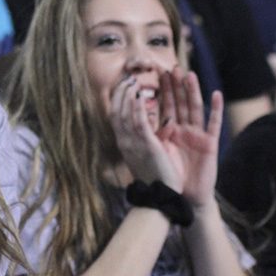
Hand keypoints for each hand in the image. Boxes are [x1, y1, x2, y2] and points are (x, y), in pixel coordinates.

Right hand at [110, 74, 183, 192]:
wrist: (160, 197)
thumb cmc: (155, 177)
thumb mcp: (143, 156)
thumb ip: (141, 141)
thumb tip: (142, 129)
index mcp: (125, 144)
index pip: (116, 117)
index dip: (118, 100)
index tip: (124, 87)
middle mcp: (125, 142)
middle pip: (116, 112)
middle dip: (120, 93)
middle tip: (127, 79)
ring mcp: (133, 143)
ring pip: (124, 114)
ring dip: (127, 95)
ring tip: (132, 81)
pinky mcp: (146, 145)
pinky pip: (139, 121)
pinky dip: (137, 106)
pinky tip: (139, 94)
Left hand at [158, 68, 222, 209]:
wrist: (183, 196)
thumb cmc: (169, 175)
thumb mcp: (156, 150)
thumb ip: (150, 131)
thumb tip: (137, 112)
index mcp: (172, 130)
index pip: (167, 105)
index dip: (164, 89)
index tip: (158, 72)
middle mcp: (185, 129)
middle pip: (181, 102)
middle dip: (176, 85)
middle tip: (172, 67)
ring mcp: (198, 134)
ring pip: (195, 108)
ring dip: (193, 91)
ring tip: (189, 74)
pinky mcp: (210, 144)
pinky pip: (213, 124)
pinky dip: (216, 109)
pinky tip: (216, 94)